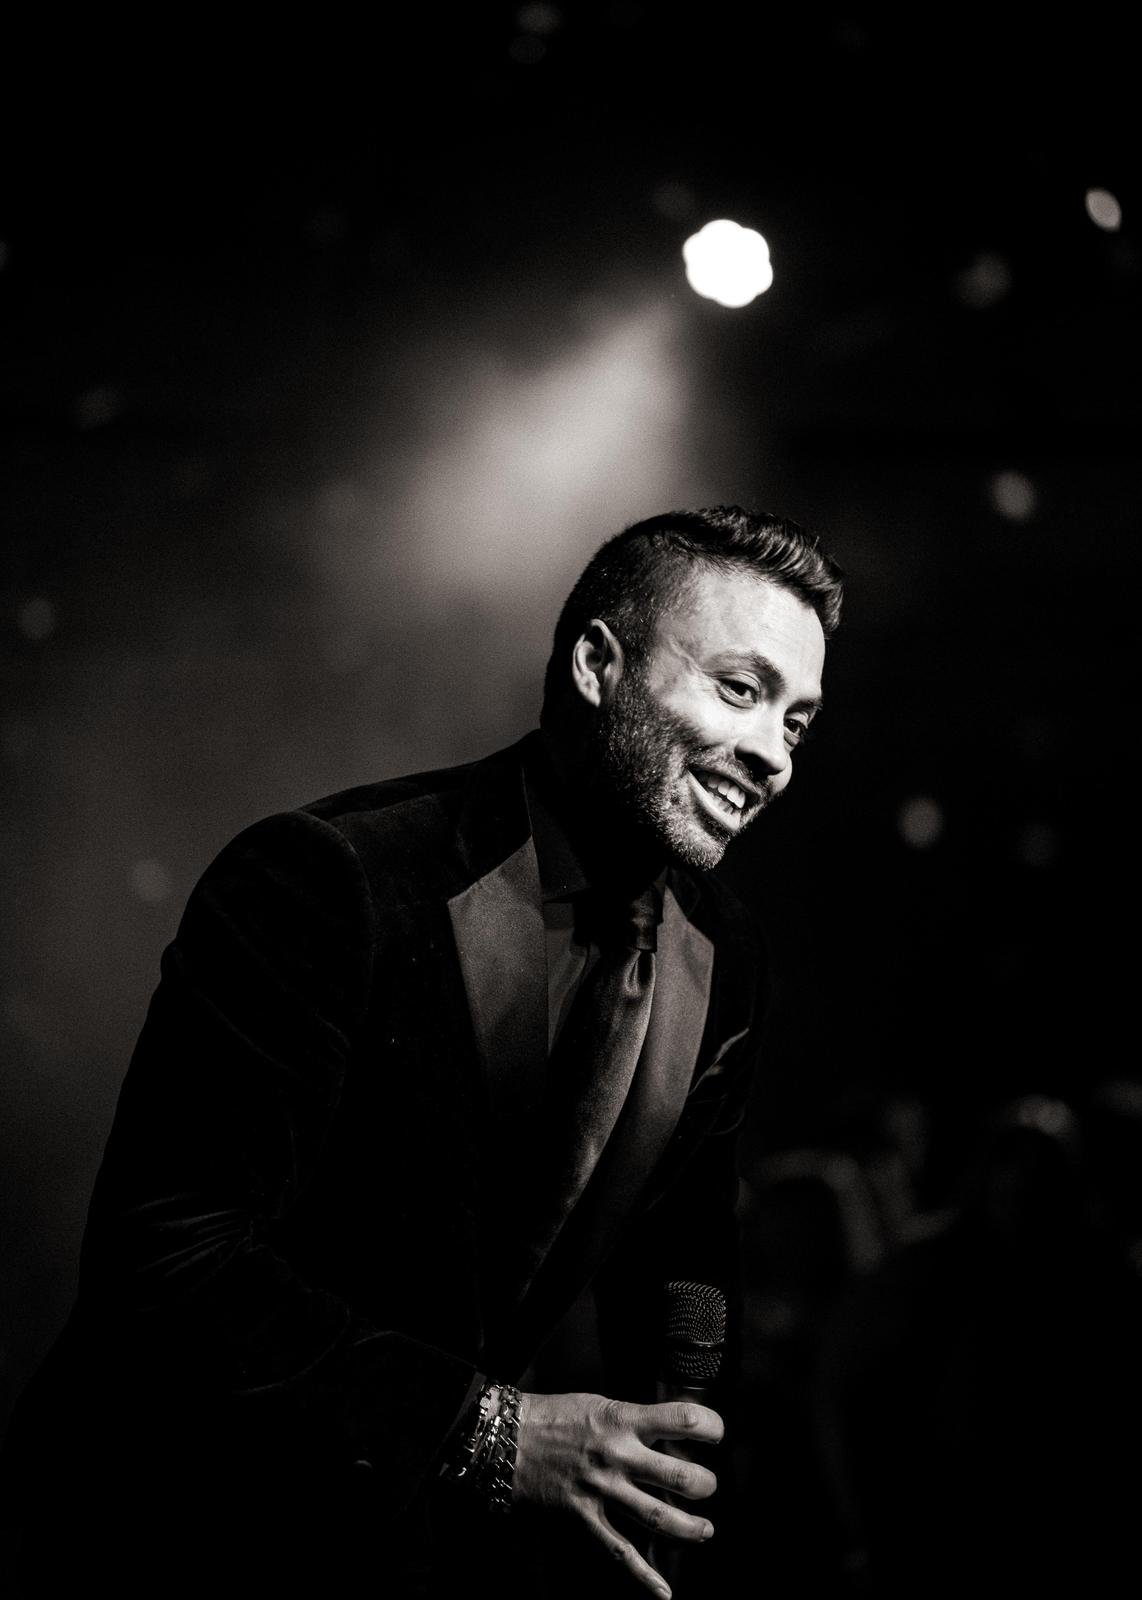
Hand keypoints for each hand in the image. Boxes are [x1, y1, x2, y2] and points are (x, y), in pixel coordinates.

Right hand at [513, 1391, 721, 1597]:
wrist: (510, 1440)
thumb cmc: (557, 1417)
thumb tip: (672, 1433)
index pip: (681, 1419)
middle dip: (704, 1485)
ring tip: (705, 1530)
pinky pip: (619, 1551)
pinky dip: (643, 1575)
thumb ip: (635, 1419)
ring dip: (689, 1528)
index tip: (717, 1434)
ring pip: (658, 1516)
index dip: (710, 1427)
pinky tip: (665, 1591)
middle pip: (678, 1475)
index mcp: (622, 1419)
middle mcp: (617, 1455)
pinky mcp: (584, 1517)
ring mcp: (601, 1490)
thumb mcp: (601, 1404)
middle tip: (709, 1486)